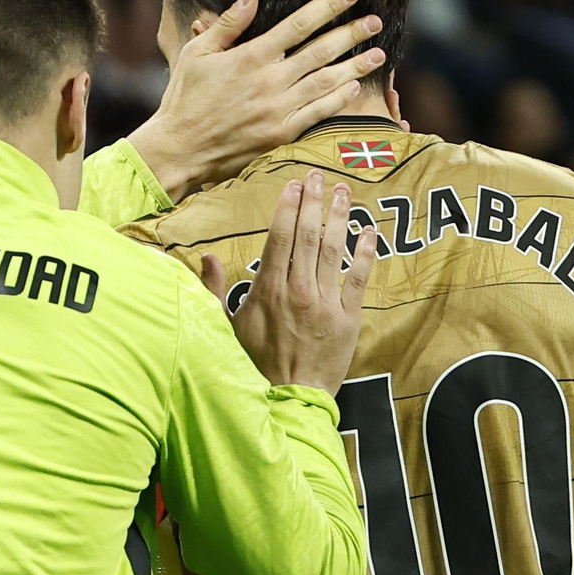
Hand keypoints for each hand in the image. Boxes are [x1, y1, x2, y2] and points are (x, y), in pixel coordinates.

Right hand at [128, 0, 386, 199]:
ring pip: (326, 82)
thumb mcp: (199, 53)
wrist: (180, 148)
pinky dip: (338, 99)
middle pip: (321, 50)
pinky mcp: (281, 134)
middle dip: (352, 33)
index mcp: (250, 56)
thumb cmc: (185, 97)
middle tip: (376, 21)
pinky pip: (318, 113)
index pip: (299, 24)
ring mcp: (278, 109)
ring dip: (355, 66)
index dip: (328, 6)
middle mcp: (270, 81)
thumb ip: (230, 23)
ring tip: (378, 54)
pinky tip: (353, 88)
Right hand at [200, 170, 377, 391]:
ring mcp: (325, 303)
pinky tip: (369, 231)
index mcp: (268, 289)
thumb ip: (214, 289)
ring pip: (333, 250)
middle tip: (318, 176)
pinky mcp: (348, 318)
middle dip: (313, 201)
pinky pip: (358, 279)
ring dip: (338, 217)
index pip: (280, 237)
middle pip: (307, 235)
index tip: (294, 185)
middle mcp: (298, 290)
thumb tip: (204, 257)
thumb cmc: (254, 364)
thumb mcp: (226, 326)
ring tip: (343, 192)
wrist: (288, 398)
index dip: (288, 207)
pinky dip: (365, 253)